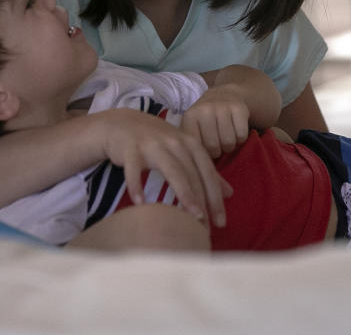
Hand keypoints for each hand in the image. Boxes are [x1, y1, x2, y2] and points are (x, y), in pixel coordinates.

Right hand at [93, 109, 232, 227]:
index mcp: (190, 143)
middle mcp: (174, 142)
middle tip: (205, 227)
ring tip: (188, 217)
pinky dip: (137, 185)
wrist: (121, 123)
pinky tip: (141, 204)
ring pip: (171, 170)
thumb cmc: (155, 140)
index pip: (207, 172)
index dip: (215, 197)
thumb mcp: (182, 150)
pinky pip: (134, 169)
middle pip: (192, 173)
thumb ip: (204, 170)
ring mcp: (152, 144)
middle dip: (201, 201)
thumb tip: (229, 193)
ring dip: (182, 193)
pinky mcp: (131, 149)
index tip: (221, 222)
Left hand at [180, 84, 250, 157]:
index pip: (196, 146)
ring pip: (229, 142)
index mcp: (190, 116)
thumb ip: (191, 144)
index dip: (203, 154)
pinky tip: (235, 131)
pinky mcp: (239, 108)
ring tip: (225, 138)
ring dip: (229, 146)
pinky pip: (242, 136)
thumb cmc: (205, 119)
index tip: (205, 150)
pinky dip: (240, 139)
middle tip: (217, 145)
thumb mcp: (192, 127)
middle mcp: (205, 109)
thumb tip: (197, 165)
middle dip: (217, 151)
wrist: (223, 95)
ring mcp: (222, 107)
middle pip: (214, 147)